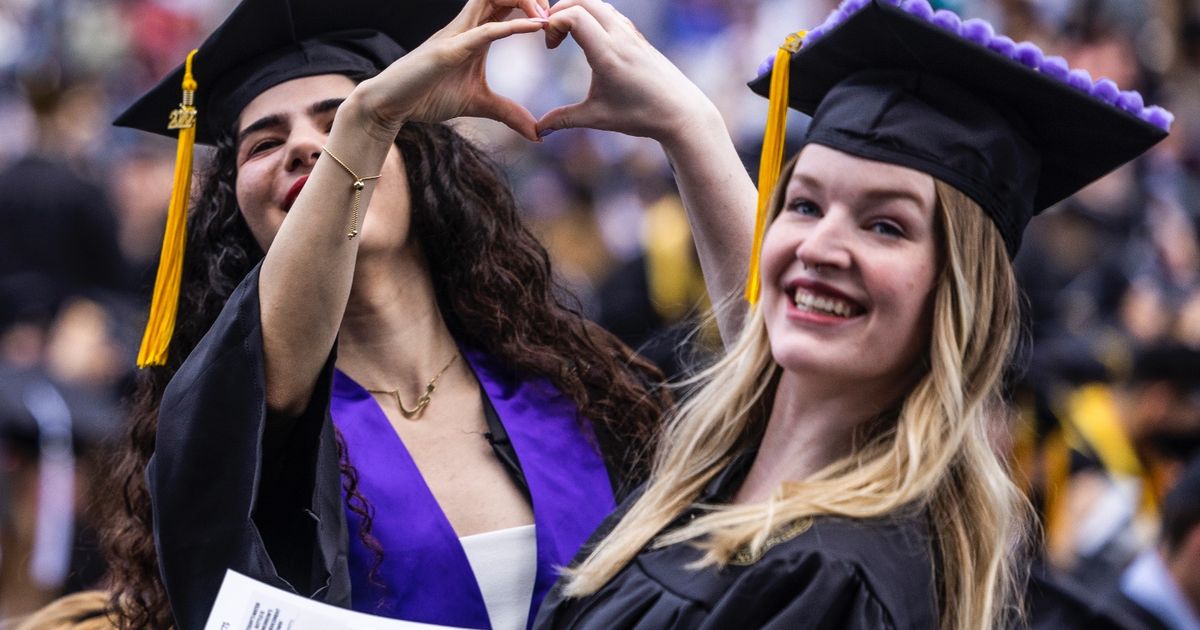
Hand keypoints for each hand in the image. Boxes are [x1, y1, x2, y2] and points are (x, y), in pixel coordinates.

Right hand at [350, 0, 549, 140]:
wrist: (392, 104)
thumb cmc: (429, 96)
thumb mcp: (480, 104)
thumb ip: (508, 113)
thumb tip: (536, 133)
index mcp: (476, 33)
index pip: (507, 3)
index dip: (533, 5)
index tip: (555, 24)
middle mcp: (468, 26)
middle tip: (555, 15)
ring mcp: (458, 34)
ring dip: (523, 1)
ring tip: (545, 17)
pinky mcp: (450, 49)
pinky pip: (485, 30)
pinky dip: (512, 26)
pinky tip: (536, 26)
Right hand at [536, 0, 718, 143]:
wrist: (681, 112)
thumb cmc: (641, 115)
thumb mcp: (597, 118)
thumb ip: (564, 119)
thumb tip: (537, 131)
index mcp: (608, 53)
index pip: (573, 15)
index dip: (552, 23)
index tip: (549, 47)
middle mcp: (620, 36)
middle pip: (582, 0)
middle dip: (559, 11)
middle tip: (551, 37)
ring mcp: (630, 33)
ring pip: (597, 3)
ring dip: (576, 11)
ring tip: (566, 38)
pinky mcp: (637, 36)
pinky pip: (610, 12)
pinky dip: (592, 16)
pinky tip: (588, 41)